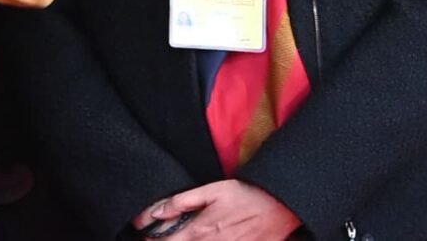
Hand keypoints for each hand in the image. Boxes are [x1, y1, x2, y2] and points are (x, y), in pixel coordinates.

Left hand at [133, 180, 298, 240]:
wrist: (280, 207)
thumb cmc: (245, 195)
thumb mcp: (211, 191)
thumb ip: (181, 202)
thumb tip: (155, 212)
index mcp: (199, 230)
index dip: (152, 240)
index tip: (146, 236)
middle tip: (160, 237)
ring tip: (186, 236)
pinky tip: (206, 238)